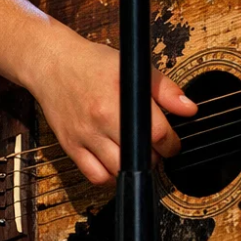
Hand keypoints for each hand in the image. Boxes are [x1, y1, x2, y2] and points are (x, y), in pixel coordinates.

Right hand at [28, 30, 196, 185]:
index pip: (156, 134)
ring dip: (134, 168)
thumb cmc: (91, 62)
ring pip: (118, 172)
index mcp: (117, 99)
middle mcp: (99, 120)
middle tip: (154, 146)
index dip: (172, 142)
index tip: (172, 142)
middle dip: (155, 156)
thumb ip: (164, 89)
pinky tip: (116, 163)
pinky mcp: (70, 147)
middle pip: (140, 157)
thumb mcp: (132, 67)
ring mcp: (83, 136)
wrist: (52, 63)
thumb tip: (189, 109)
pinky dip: (110, 177)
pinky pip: (95, 177)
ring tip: (137, 154)